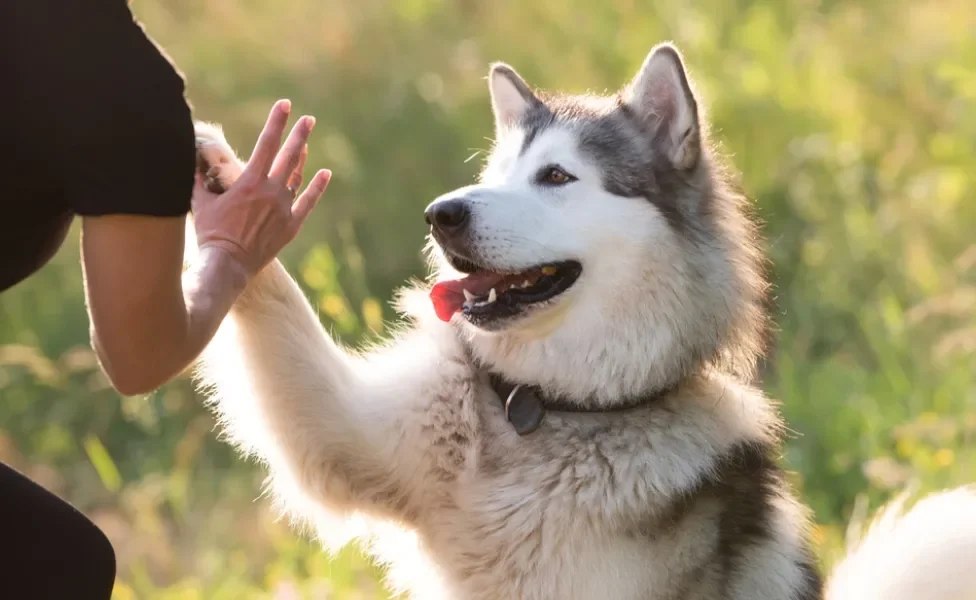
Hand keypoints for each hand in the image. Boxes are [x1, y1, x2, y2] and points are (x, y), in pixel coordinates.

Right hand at [191, 99, 331, 275]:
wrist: (227, 265)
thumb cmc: (210, 233)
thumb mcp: (199, 201)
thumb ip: (199, 177)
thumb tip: (191, 158)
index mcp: (249, 182)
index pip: (266, 143)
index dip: (276, 122)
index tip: (285, 105)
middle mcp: (271, 192)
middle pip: (289, 156)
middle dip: (298, 135)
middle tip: (308, 119)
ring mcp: (283, 209)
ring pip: (297, 178)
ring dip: (302, 159)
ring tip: (306, 143)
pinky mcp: (290, 226)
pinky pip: (307, 203)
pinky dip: (316, 187)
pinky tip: (325, 174)